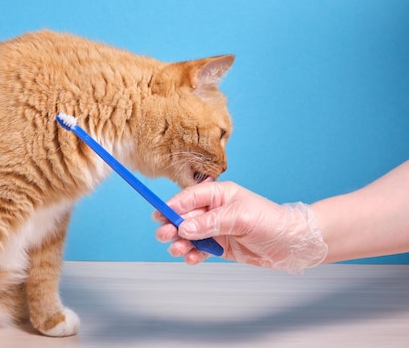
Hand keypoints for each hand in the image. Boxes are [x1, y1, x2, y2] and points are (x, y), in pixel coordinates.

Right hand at [154, 181, 327, 273]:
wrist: (292, 244)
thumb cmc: (271, 222)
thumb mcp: (240, 218)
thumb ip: (211, 222)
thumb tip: (185, 227)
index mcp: (219, 194)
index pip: (190, 197)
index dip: (173, 205)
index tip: (159, 214)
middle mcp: (215, 210)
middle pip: (185, 217)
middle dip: (173, 226)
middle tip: (164, 234)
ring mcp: (217, 229)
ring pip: (190, 235)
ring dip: (181, 242)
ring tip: (178, 249)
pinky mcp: (221, 246)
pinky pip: (200, 249)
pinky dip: (193, 254)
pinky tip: (191, 258)